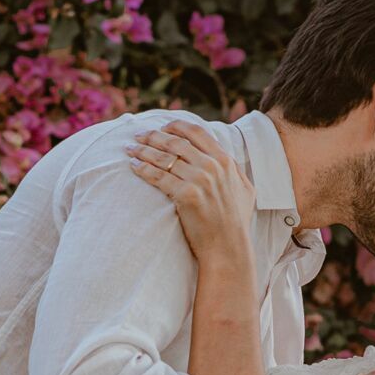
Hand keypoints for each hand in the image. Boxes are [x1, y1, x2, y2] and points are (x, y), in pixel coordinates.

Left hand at [125, 121, 253, 261]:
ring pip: (163, 158)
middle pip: (175, 142)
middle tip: (138, 136)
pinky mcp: (185, 195)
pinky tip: (133, 166)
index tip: (162, 127)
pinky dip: (143, 169)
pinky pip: (158, 177)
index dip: (175, 126)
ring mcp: (198, 180)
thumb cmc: (236, 221)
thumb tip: (225, 157)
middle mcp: (212, 166)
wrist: (228, 248)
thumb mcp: (244, 189)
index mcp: (225, 160)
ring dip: (143, 150)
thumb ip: (234, 169)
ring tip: (129, 149)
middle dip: (153, 136)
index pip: (196, 132)